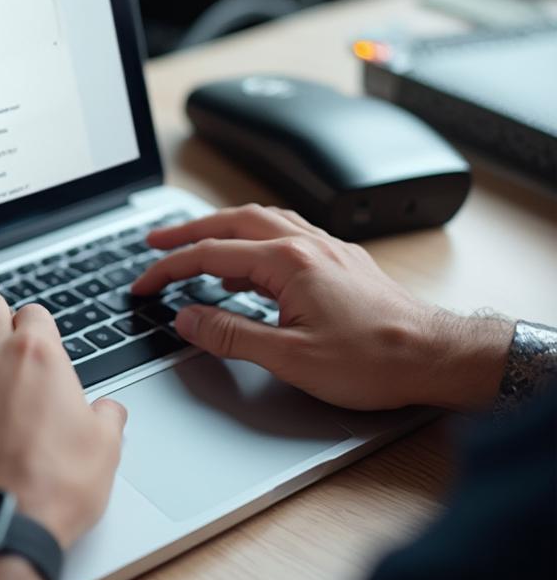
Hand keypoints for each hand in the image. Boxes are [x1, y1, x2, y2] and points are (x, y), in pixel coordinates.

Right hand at [132, 205, 512, 411]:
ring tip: (195, 244)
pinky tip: (249, 262)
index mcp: (288, 262)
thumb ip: (230, 335)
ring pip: (261, 219)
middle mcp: (306, 244)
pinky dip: (253, 238)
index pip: (209, 254)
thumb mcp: (289, 358)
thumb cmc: (373, 359)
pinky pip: (285, 232)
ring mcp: (325, 248)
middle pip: (231, 221)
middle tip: (155, 242)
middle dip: (187, 230)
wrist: (436, 356)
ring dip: (221, 227)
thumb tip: (187, 319)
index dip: (168, 268)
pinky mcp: (339, 260)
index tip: (143, 283)